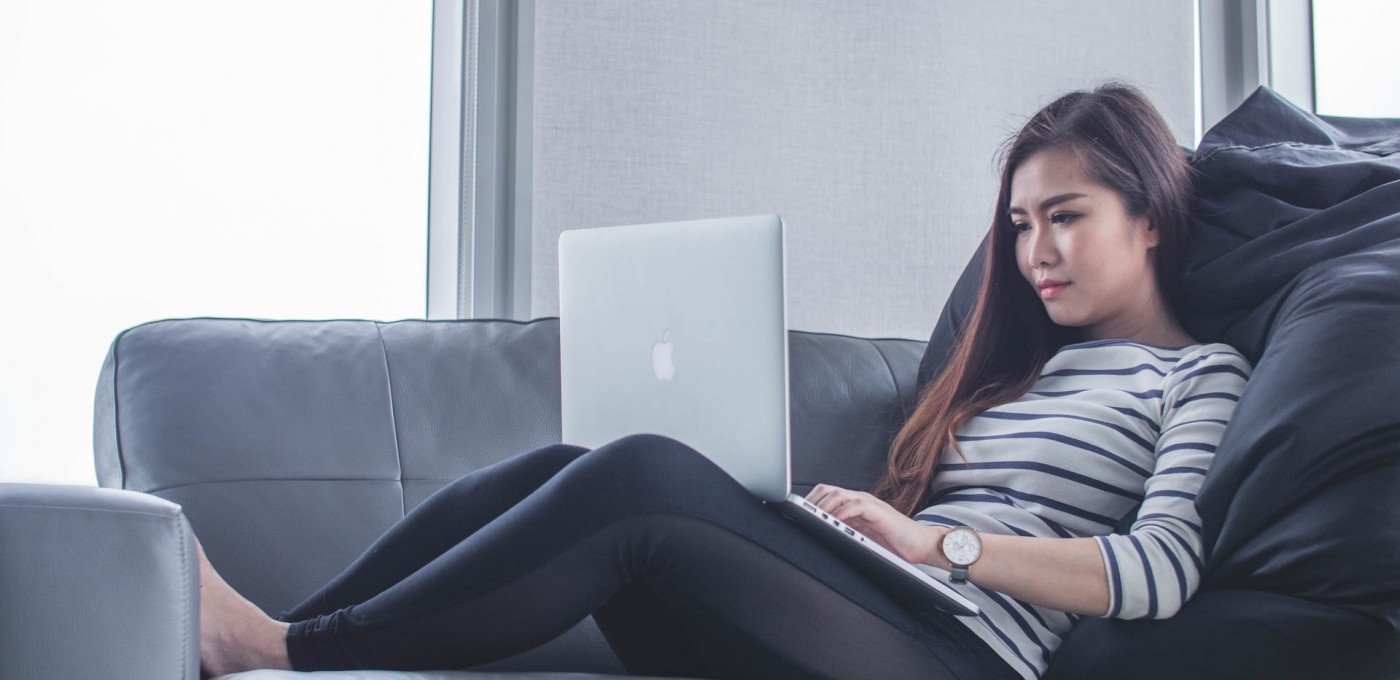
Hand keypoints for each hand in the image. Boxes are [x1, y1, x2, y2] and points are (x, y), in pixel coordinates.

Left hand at [805, 483, 943, 566]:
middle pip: (827, 490)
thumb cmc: (894, 543)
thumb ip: (845, 532)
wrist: (921, 545)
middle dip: (811, 502)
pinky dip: (842, 511)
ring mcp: (869, 504)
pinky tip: (834, 521)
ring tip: (812, 517)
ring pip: (839, 495)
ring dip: (823, 505)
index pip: (825, 495)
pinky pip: (856, 505)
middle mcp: (859, 501)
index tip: (793, 513)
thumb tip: (820, 538)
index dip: (809, 502)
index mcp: (853, 506)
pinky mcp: (879, 511)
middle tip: (799, 515)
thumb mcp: (862, 537)